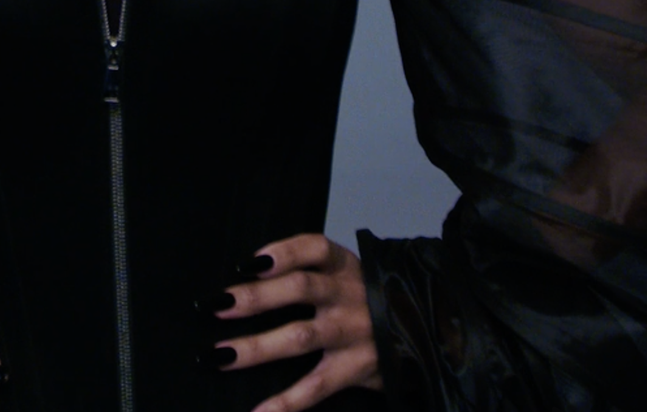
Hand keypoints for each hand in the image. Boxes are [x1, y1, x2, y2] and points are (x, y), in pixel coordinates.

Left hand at [206, 234, 383, 411]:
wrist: (431, 331)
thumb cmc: (373, 301)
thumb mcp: (352, 276)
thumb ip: (313, 274)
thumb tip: (250, 280)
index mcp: (345, 267)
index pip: (314, 249)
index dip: (281, 253)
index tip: (247, 263)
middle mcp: (349, 296)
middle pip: (299, 290)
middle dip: (255, 298)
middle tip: (216, 305)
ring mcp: (353, 333)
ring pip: (300, 337)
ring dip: (256, 347)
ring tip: (220, 355)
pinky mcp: (357, 368)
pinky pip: (316, 386)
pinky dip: (286, 402)